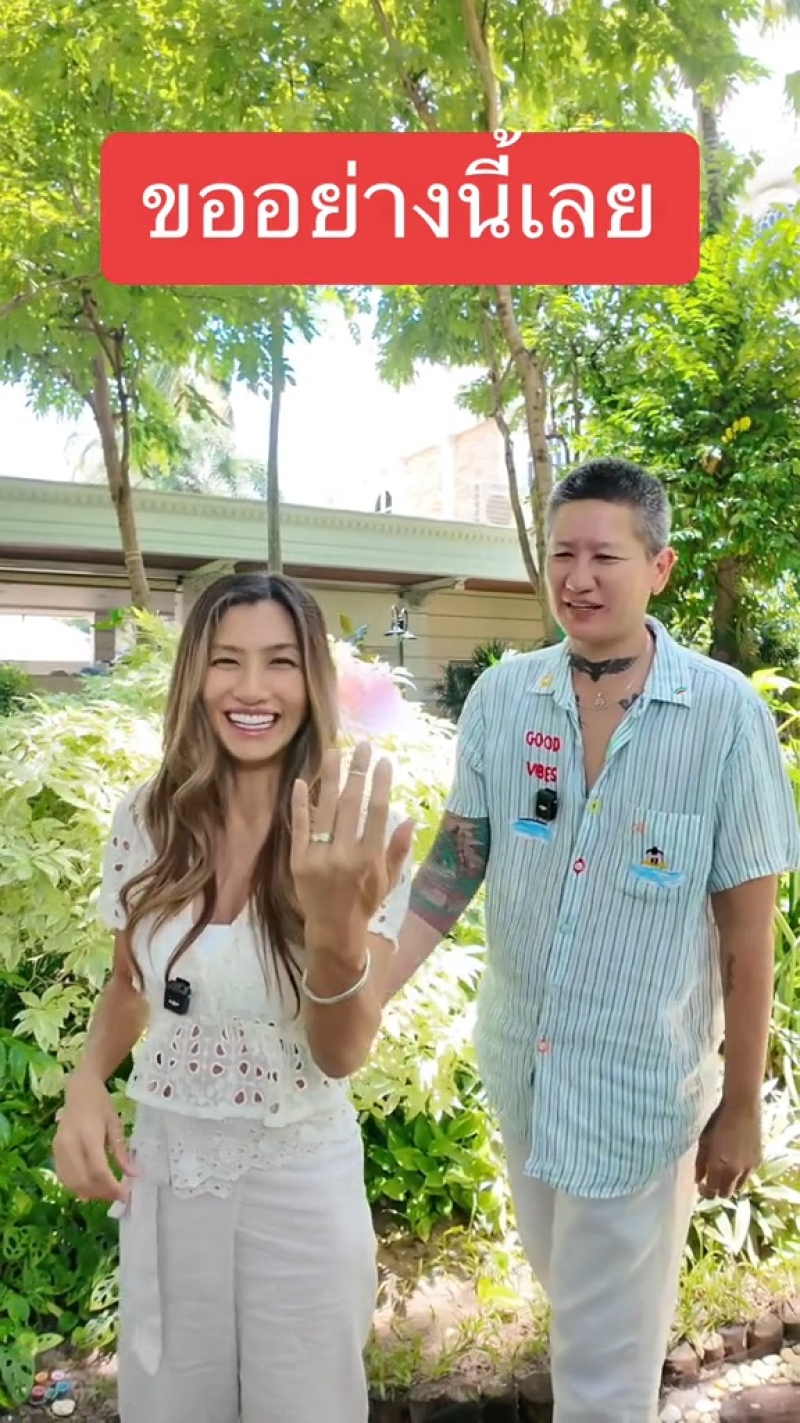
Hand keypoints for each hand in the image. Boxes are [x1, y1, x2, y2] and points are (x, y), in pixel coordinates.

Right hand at [53, 1069, 135, 1203]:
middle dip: (102, 1193)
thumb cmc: (101, 1103)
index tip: (125, 1195)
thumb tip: (133, 1175)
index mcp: (88, 1135)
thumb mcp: (116, 1124)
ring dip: (89, 1193)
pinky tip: (90, 1187)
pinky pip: (63, 1177)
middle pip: (83, 1181)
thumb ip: (122, 1151)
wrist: (79, 1089)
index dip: (111, 1187)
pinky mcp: (53, 1151)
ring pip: (71, 1183)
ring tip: (106, 1193)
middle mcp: (70, 1144)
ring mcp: (58, 1149)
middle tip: (118, 1196)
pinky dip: (76, 1187)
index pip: (98, 1170)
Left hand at [291, 741, 412, 944]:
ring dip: (330, 778)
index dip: (381, 784)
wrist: (333, 930)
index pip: (378, 812)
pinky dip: (300, 804)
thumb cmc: (365, 903)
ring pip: (325, 810)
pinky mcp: (298, 861)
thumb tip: (409, 819)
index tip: (384, 761)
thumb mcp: (388, 880)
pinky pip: (299, 827)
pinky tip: (301, 781)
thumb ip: (398, 849)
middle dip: (358, 772)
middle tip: (362, 747)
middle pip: (352, 804)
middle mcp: (345, 855)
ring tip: (333, 752)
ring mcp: (319, 857)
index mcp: (370, 858)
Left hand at [695, 1100, 760, 1198]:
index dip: (704, 1192)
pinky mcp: (758, 1162)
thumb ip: (700, 1163)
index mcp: (719, 1167)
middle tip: (710, 1180)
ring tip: (723, 1170)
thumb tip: (698, 1180)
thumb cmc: (718, 1121)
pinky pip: (747, 1175)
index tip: (701, 1185)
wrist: (742, 1108)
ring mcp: (749, 1168)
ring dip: (729, 1183)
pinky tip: (734, 1159)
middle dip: (717, 1190)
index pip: (711, 1192)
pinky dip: (740, 1173)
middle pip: (725, 1194)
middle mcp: (735, 1172)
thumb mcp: (703, 1141)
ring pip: (738, 1187)